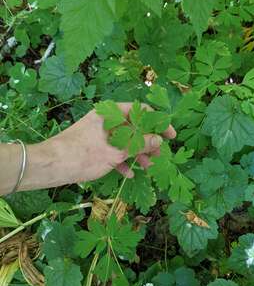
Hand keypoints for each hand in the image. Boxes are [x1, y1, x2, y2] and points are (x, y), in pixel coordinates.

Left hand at [51, 103, 175, 182]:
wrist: (52, 166)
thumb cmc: (84, 154)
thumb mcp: (116, 151)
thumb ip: (140, 144)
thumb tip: (159, 140)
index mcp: (111, 113)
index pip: (141, 112)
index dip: (158, 123)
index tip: (170, 135)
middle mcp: (106, 120)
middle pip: (133, 127)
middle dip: (148, 141)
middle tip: (159, 154)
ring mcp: (99, 134)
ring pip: (124, 141)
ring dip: (136, 153)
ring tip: (148, 166)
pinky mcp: (94, 146)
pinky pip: (112, 150)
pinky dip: (121, 160)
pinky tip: (129, 173)